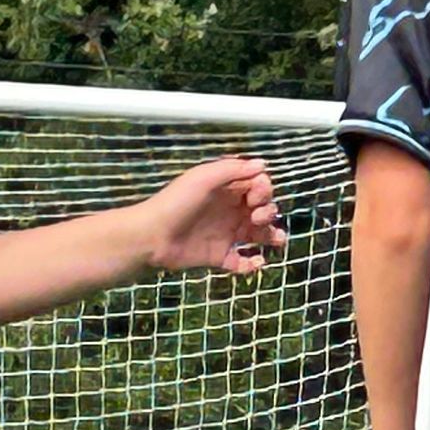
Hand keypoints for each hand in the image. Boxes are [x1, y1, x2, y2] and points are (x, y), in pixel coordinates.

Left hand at [142, 157, 284, 277]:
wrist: (151, 236)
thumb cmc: (174, 202)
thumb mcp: (203, 178)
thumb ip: (232, 169)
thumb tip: (262, 165)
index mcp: (225, 190)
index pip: (257, 187)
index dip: (263, 191)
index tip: (255, 197)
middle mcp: (227, 211)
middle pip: (261, 210)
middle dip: (268, 212)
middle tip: (256, 217)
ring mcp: (224, 234)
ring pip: (257, 235)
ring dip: (271, 236)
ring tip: (278, 240)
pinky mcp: (218, 256)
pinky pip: (241, 262)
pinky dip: (252, 264)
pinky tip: (256, 262)